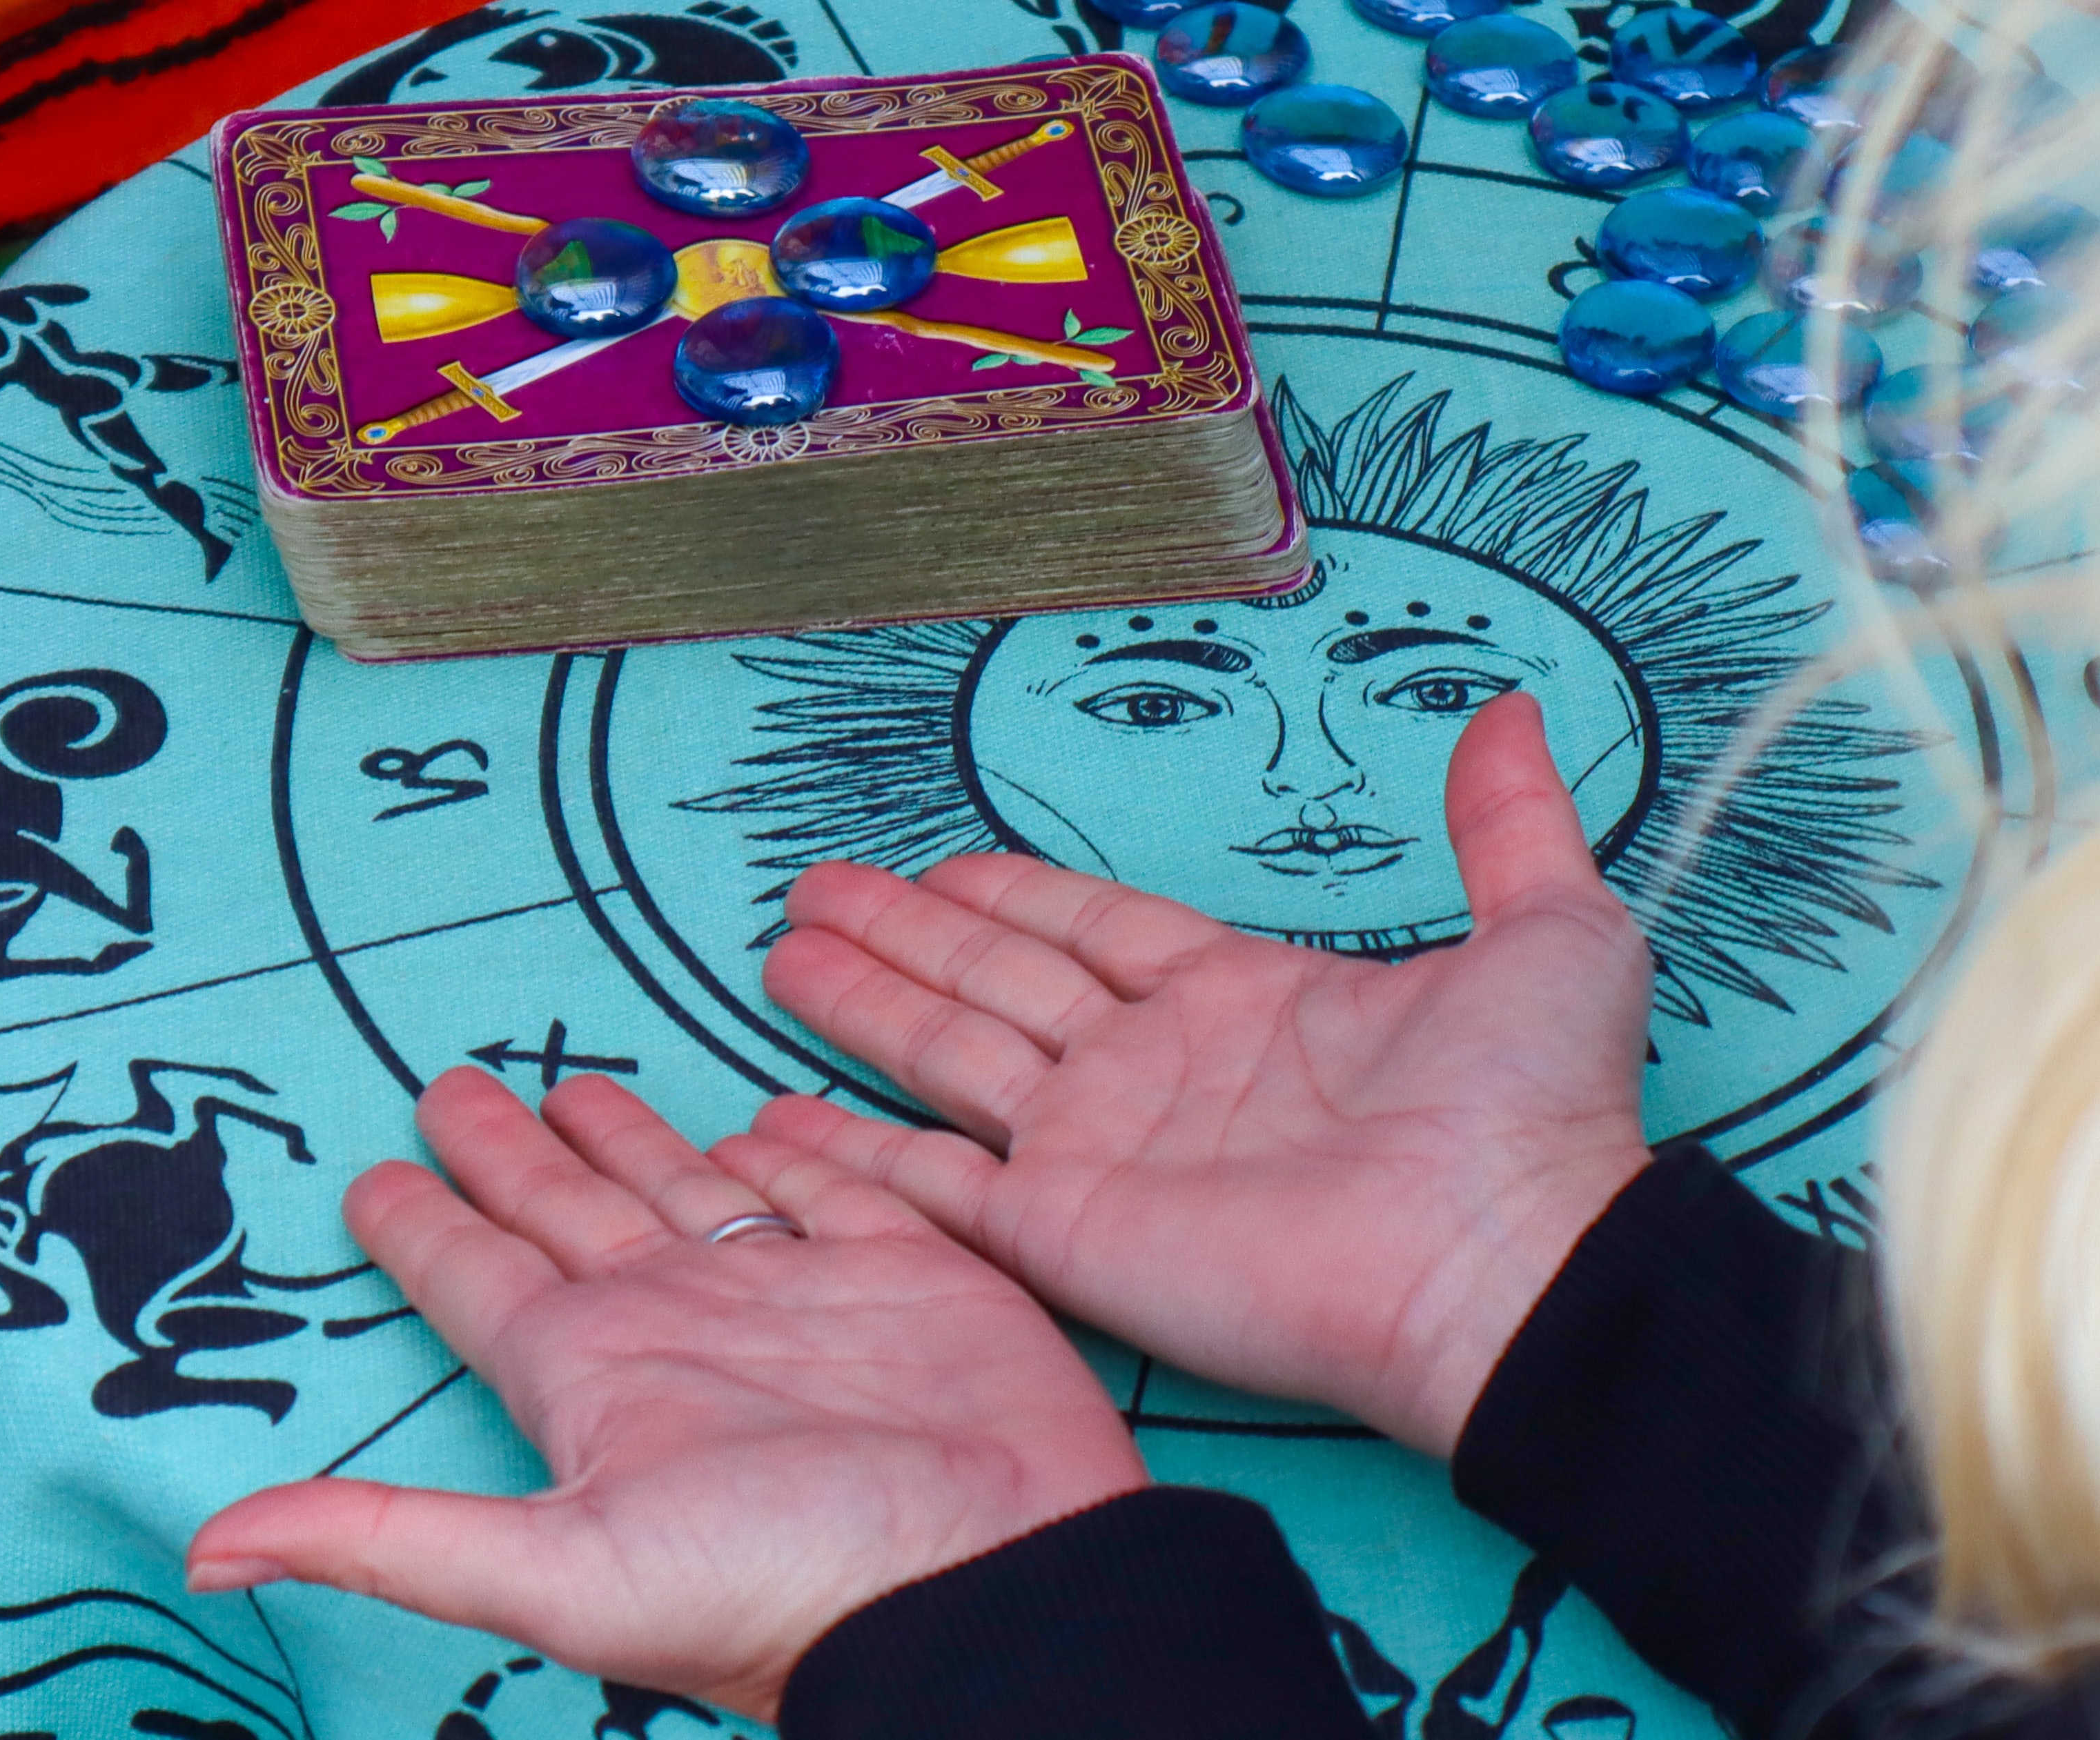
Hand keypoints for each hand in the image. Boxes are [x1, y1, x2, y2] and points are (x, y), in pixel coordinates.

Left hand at [186, 1068, 1145, 1721]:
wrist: (993, 1578)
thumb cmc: (785, 1581)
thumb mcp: (563, 1571)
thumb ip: (390, 1539)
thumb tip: (205, 1551)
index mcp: (595, 1372)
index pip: (477, 1277)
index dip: (419, 1225)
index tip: (368, 1172)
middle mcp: (680, 1322)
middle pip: (568, 1211)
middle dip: (510, 1151)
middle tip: (452, 1081)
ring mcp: (789, 1292)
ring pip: (686, 1187)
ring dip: (630, 1139)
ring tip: (579, 1085)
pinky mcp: (900, 1268)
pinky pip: (828, 1184)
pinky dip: (793, 1149)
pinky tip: (759, 1117)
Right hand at [756, 693, 1653, 1457]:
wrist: (1506, 1258)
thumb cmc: (1528, 1109)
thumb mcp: (1548, 932)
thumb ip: (1508, 824)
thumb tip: (1504, 709)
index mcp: (1239, 1003)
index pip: (1090, 931)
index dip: (1011, 895)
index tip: (939, 863)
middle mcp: (1151, 1074)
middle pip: (996, 983)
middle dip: (905, 936)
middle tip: (816, 889)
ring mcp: (1100, 1156)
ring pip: (948, 1061)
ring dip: (864, 1008)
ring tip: (783, 956)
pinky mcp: (1064, 1237)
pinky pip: (932, 1190)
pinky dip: (853, 1160)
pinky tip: (787, 1123)